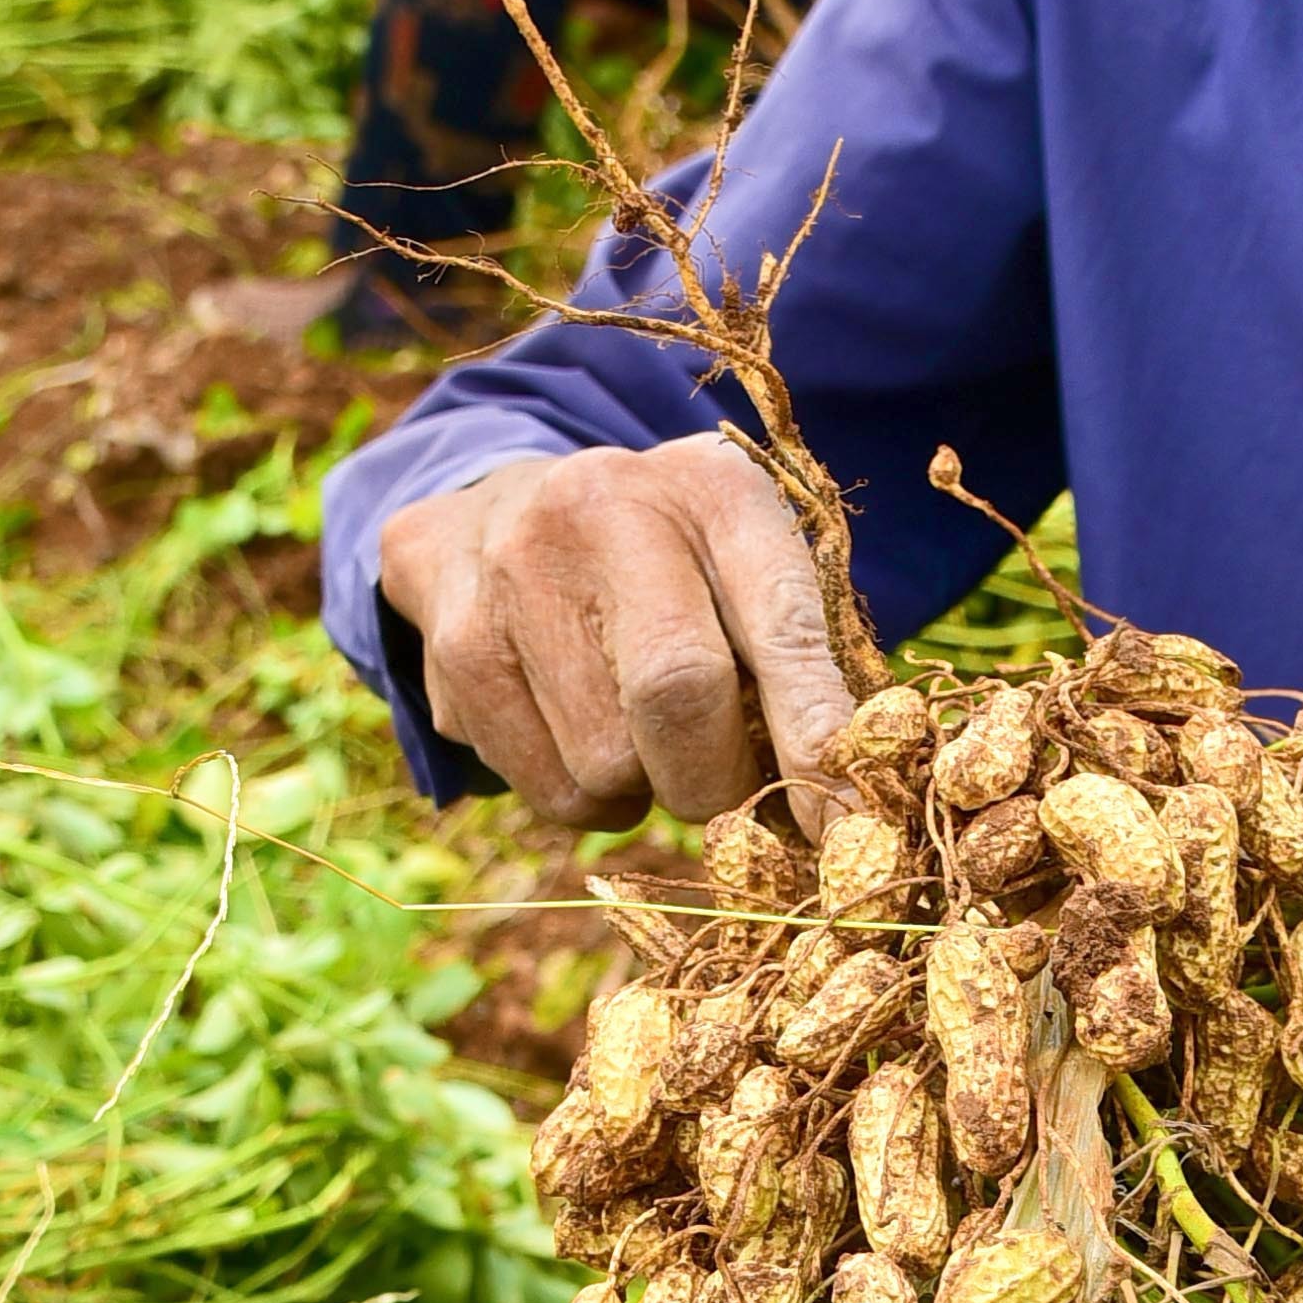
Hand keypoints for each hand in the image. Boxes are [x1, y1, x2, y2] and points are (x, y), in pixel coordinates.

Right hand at [374, 439, 854, 830]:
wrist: (494, 510)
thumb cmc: (663, 564)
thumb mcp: (740, 566)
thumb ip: (795, 659)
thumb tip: (841, 800)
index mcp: (710, 487)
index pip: (779, 619)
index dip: (814, 726)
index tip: (843, 815)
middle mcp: (603, 509)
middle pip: (678, 695)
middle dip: (718, 779)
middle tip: (727, 787)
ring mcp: (515, 573)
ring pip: (608, 764)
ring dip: (645, 788)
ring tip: (636, 730)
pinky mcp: (459, 648)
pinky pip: (550, 791)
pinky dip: (587, 799)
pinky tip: (578, 734)